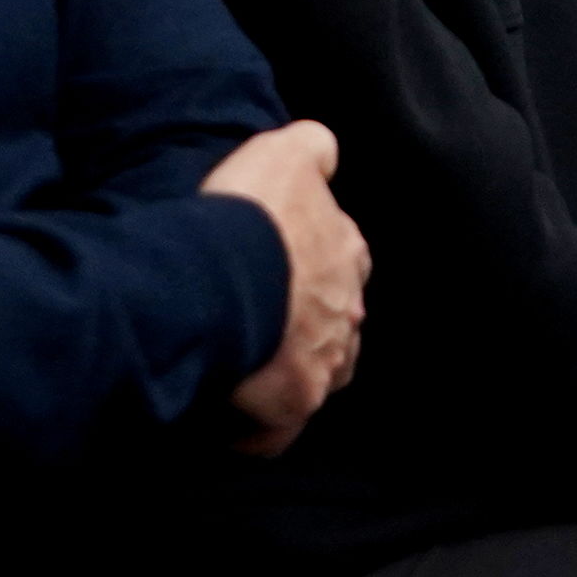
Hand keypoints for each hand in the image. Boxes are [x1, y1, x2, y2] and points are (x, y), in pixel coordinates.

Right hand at [206, 119, 369, 453]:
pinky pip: (281, 430)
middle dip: (309, 321)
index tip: (283, 262)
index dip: (316, 259)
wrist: (228, 270)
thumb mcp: (286, 151)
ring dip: (293, 370)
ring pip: (319, 373)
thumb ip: (313, 146)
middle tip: (264, 316)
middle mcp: (347, 311)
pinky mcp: (294, 401)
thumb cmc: (257, 210)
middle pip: (336, 321)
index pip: (347, 258)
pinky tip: (237, 418)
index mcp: (348, 253)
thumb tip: (322, 151)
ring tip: (254, 365)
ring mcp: (326, 360)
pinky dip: (264, 427)